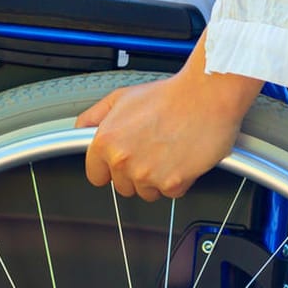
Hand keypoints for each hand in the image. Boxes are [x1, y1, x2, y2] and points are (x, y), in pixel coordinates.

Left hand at [76, 33, 262, 200]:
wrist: (207, 95)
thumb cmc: (169, 95)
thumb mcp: (121, 97)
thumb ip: (95, 117)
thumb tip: (80, 130)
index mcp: (106, 142)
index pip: (96, 176)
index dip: (110, 169)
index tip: (120, 163)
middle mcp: (123, 161)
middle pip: (122, 187)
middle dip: (135, 173)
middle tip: (152, 150)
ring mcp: (147, 175)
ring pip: (146, 192)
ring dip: (156, 179)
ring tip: (168, 152)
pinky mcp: (172, 183)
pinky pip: (170, 193)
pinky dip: (178, 180)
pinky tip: (182, 158)